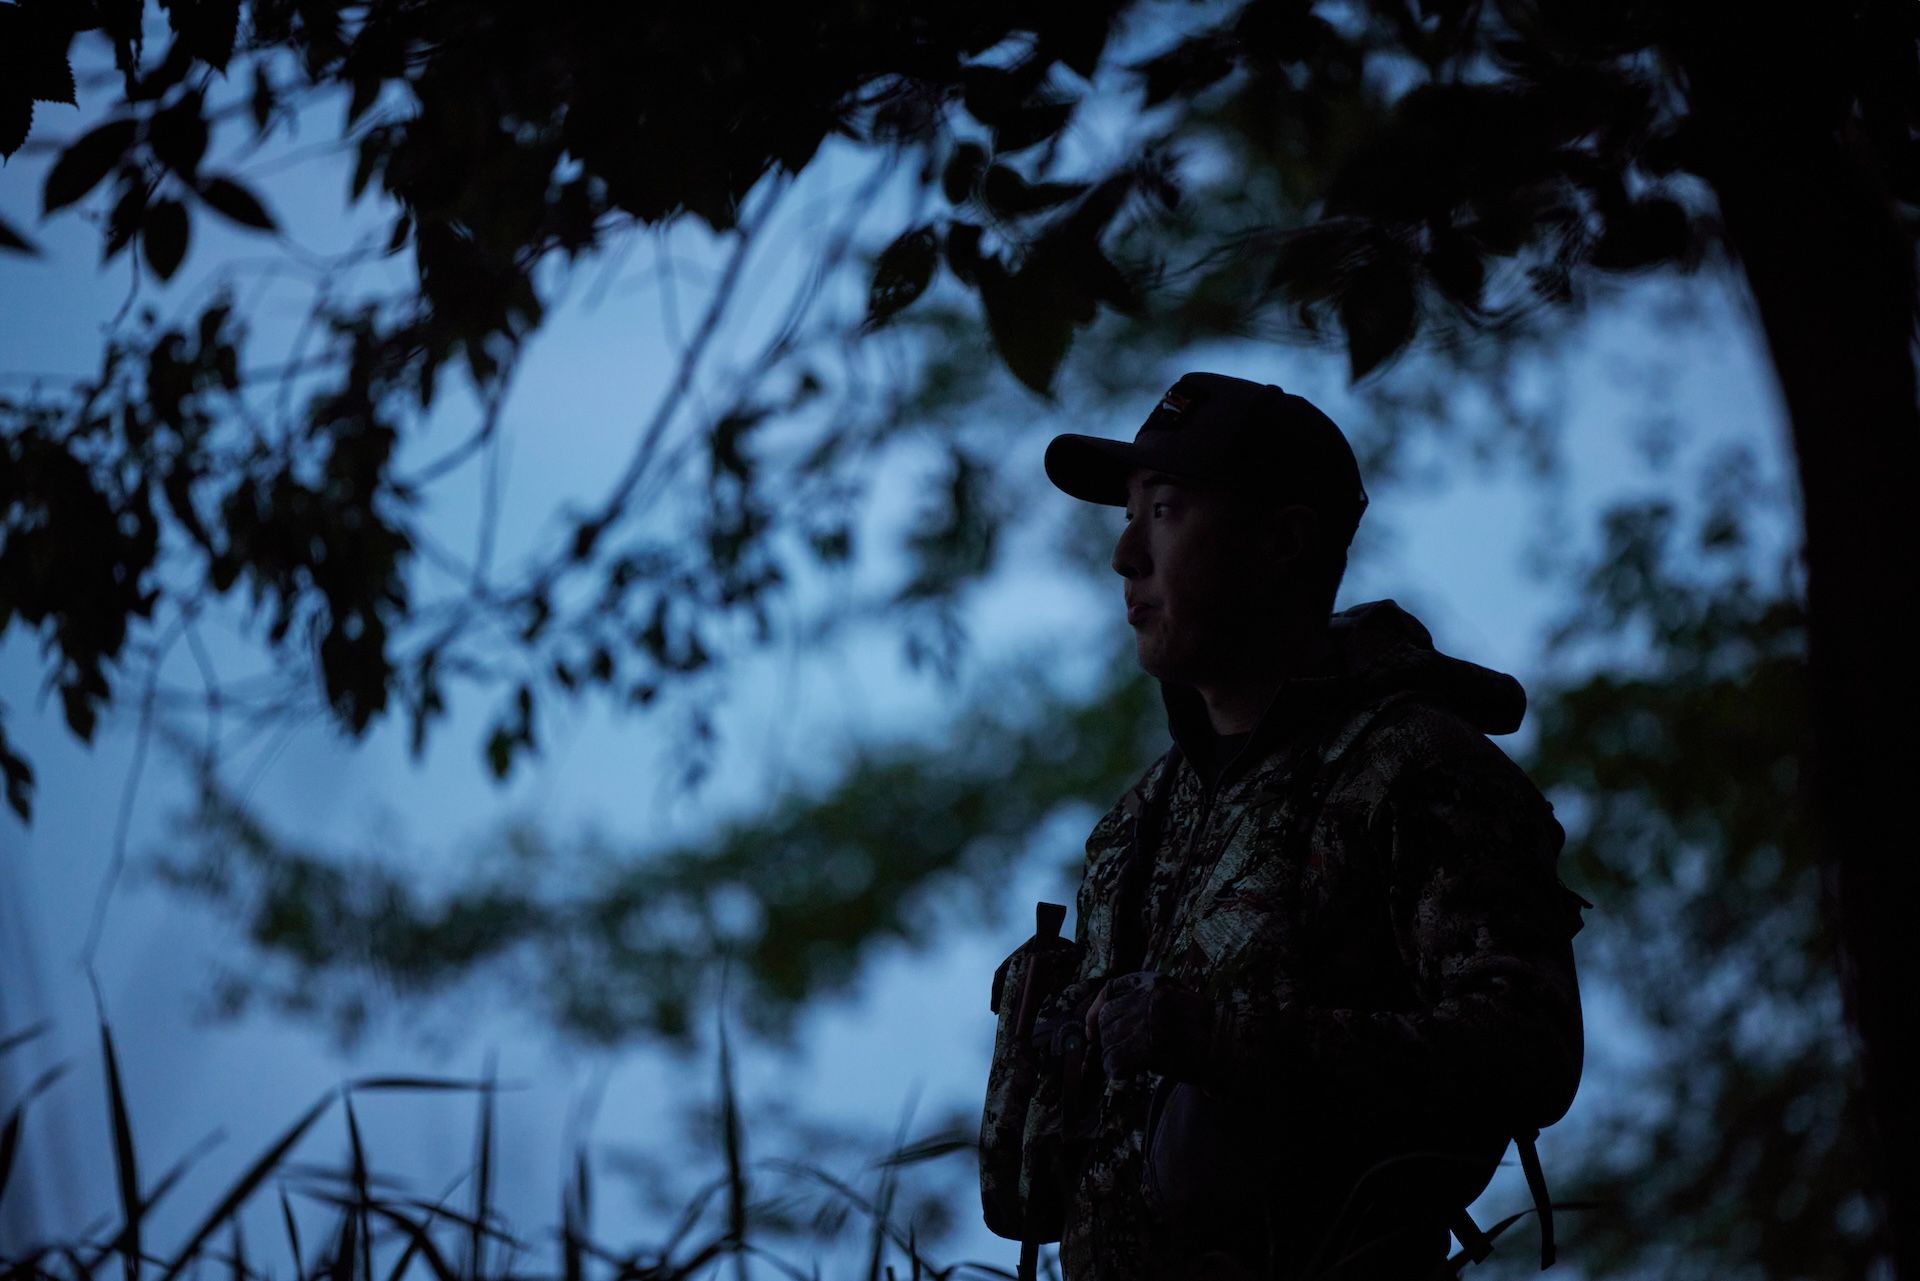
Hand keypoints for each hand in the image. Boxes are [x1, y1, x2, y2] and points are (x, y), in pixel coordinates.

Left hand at [1086, 972, 1211, 1079]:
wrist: (1229, 1044)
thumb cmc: (1201, 1027)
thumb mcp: (1171, 1000)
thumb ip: (1141, 1005)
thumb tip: (1102, 1025)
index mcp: (1153, 982)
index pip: (1110, 990)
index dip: (1094, 1011)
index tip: (1091, 1029)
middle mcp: (1149, 996)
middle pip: (1106, 1018)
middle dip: (1107, 1039)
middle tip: (1120, 1053)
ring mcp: (1150, 1020)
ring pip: (1110, 1042)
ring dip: (1114, 1057)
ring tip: (1130, 1064)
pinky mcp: (1152, 1046)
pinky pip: (1117, 1061)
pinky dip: (1119, 1071)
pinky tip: (1130, 1074)